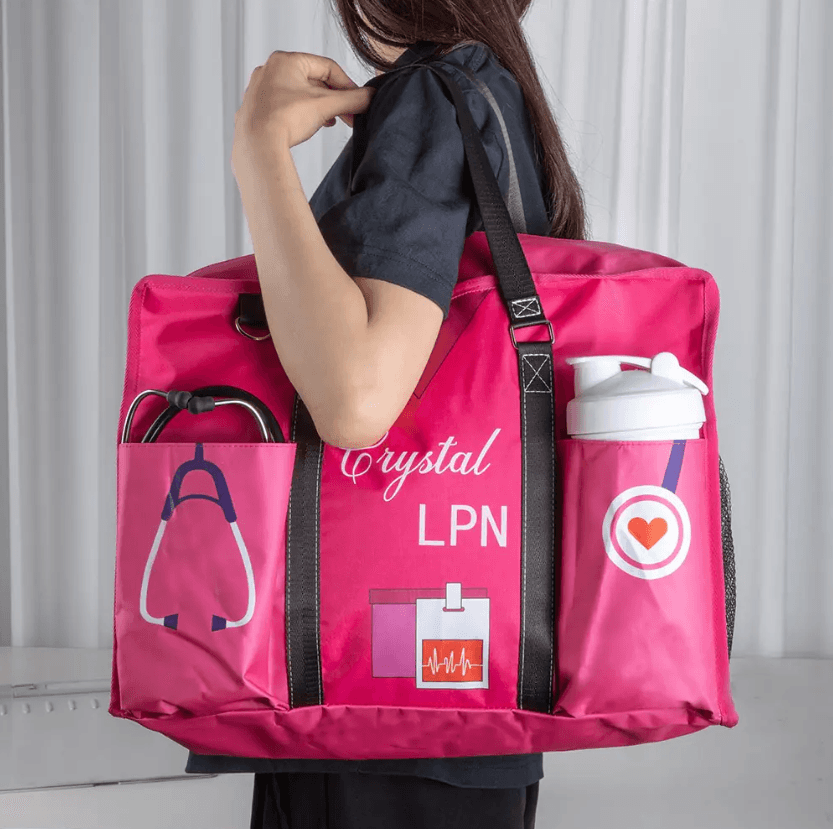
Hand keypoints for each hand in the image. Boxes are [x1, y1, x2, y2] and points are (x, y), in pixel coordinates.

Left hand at [233, 50, 374, 154]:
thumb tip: (371, 97)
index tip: (357, 101)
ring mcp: (259, 90)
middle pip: (312, 81)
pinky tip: (306, 128)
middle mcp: (269, 70)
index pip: (327, 67)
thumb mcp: (326, 106)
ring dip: (317, 107)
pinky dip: (298, 115)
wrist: (257, 145)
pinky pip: (283, 107)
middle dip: (332, 99)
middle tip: (346, 115)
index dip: (347, 84)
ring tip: (328, 122)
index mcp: (286, 60)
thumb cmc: (285, 119)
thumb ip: (353, 100)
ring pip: (298, 94)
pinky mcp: (254, 109)